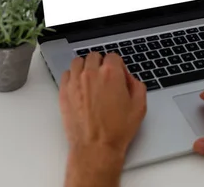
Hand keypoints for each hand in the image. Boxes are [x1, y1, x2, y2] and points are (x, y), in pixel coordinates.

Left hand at [59, 53, 146, 186]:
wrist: (97, 147)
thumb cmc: (117, 129)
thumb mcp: (140, 105)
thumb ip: (137, 84)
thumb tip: (129, 78)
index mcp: (111, 74)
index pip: (113, 55)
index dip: (117, 65)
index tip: (118, 74)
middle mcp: (91, 74)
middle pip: (94, 56)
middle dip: (101, 64)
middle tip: (105, 77)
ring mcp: (75, 82)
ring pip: (78, 61)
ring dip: (85, 67)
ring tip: (91, 79)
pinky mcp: (64, 92)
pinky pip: (66, 74)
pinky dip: (73, 76)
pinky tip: (79, 86)